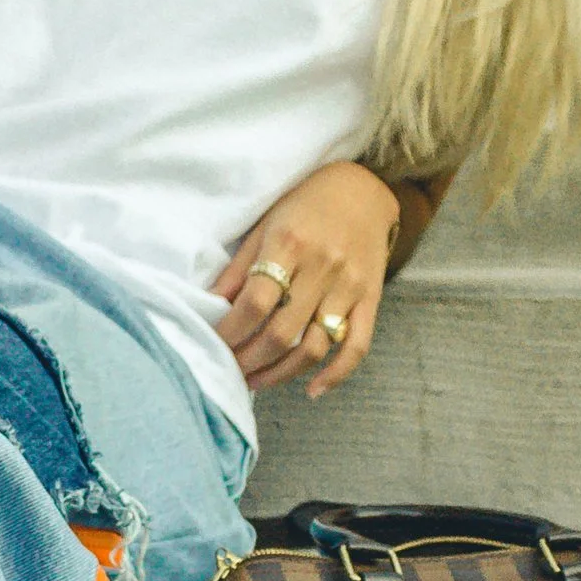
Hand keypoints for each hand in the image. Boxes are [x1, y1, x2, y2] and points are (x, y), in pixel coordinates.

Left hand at [214, 161, 399, 398]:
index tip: (213, 344)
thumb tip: (210, 306)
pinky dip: (335, 375)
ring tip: (257, 381)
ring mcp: (349, 286)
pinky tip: (312, 390)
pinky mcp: (370, 299)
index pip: (255, 302)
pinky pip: (356, 346)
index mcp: (290, 243)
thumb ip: (239, 267)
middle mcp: (322, 267)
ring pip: (315, 347)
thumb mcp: (266, 225)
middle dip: (250, 360)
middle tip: (230, 369)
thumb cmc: (306, 205)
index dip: (231, 331)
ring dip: (281, 373)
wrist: (364, 190)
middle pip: (282, 332)